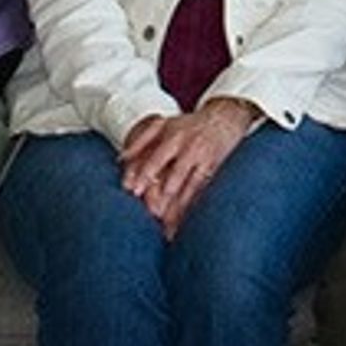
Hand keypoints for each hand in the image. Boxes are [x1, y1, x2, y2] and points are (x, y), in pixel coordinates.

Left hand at [117, 97, 261, 235]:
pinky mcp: (214, 169)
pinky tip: (186, 223)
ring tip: (167, 229)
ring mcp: (203, 159)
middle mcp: (188, 147)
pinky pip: (202, 191)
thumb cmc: (189, 124)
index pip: (155, 158)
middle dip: (162, 196)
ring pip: (189, 187)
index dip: (144, 175)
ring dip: (178, 208)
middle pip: (173, 176)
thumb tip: (121, 159)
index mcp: (172, 136)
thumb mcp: (165, 124)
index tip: (133, 191)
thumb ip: (141, 140)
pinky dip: (192, 207)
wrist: (225, 117)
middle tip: (151, 214)